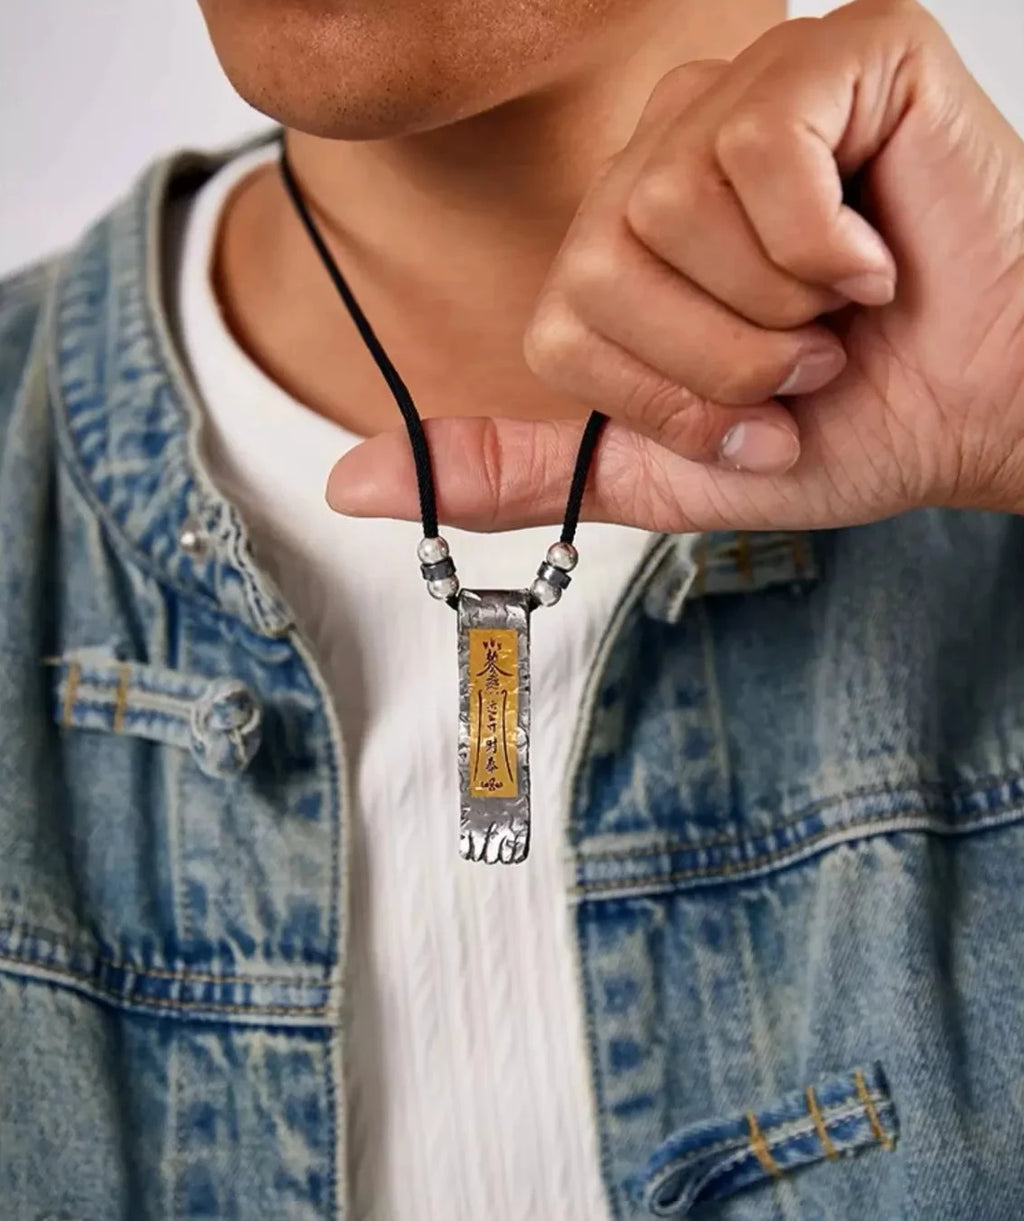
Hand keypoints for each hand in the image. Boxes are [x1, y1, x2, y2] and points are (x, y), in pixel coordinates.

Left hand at [327, 0, 1023, 532]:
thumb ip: (513, 469)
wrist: (983, 412)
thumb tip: (351, 482)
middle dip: (719, 365)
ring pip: (671, 209)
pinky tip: (874, 253)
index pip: (560, 317)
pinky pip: (761, 153)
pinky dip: (826, 249)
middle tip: (801, 362)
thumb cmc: (842, 427)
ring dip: (776, 313)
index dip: (659, 397)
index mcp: (623, 232)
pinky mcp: (839, 52)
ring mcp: (751, 87)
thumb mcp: (651, 469)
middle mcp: (672, 144)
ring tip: (840, 307)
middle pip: (601, 262)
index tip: (747, 411)